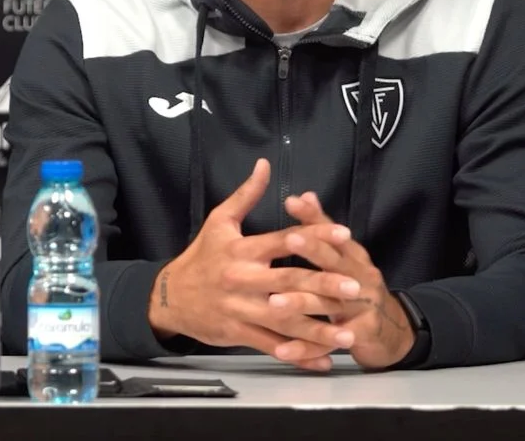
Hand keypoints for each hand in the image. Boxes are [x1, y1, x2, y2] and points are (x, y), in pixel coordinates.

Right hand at [147, 158, 366, 371]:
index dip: (313, 236)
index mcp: (242, 250)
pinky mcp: (238, 333)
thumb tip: (265, 165)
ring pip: (284, 321)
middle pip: (288, 282)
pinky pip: (272, 345)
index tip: (343, 234)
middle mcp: (243, 279)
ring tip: (349, 334)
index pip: (282, 240)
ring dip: (318, 329)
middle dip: (324, 286)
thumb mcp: (219, 221)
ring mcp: (241, 309)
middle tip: (355, 287)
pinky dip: (298, 355)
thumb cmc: (201, 256)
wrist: (169, 296)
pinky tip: (322, 360)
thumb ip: (246, 195)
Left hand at [279, 191, 414, 368]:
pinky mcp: (362, 335)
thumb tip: (305, 194)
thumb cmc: (359, 289)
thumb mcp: (347, 259)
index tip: (292, 201)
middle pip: (336, 262)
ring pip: (329, 304)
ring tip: (274, 302)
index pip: (334, 232)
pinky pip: (329, 343)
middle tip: (286, 240)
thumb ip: (323, 230)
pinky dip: (306, 348)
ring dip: (302, 304)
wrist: (395, 332)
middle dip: (312, 251)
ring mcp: (364, 307)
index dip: (314, 217)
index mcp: (354, 257)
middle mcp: (361, 278)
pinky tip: (282, 350)